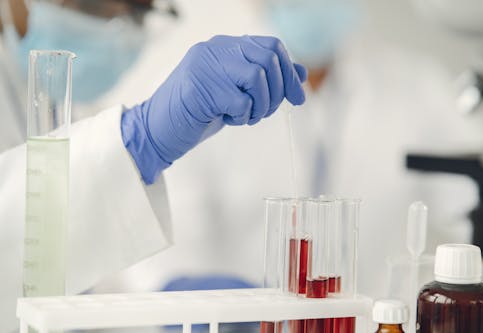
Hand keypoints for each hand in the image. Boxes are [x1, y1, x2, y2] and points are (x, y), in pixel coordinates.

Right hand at [122, 35, 307, 183]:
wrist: (158, 130)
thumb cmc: (199, 112)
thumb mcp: (236, 93)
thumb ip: (264, 80)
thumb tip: (300, 73)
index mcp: (224, 46)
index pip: (271, 46)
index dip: (289, 72)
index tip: (297, 98)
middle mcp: (215, 49)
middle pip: (268, 58)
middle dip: (278, 91)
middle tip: (265, 112)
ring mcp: (205, 66)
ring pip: (257, 77)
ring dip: (261, 105)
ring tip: (246, 117)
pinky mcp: (199, 89)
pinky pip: (241, 101)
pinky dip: (242, 116)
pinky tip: (228, 120)